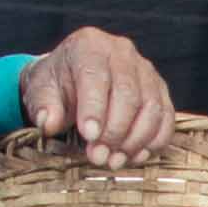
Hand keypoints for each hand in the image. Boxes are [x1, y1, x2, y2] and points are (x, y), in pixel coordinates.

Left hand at [24, 23, 176, 166]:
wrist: (73, 80)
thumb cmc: (56, 85)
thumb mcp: (40, 92)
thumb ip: (43, 106)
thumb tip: (48, 123)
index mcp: (89, 45)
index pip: (96, 76)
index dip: (94, 109)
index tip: (89, 136)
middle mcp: (122, 52)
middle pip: (128, 93)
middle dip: (114, 131)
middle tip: (98, 157)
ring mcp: (145, 70)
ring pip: (152, 107)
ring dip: (135, 141)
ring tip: (114, 161)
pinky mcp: (160, 90)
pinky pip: (167, 118)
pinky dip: (155, 141)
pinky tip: (134, 156)